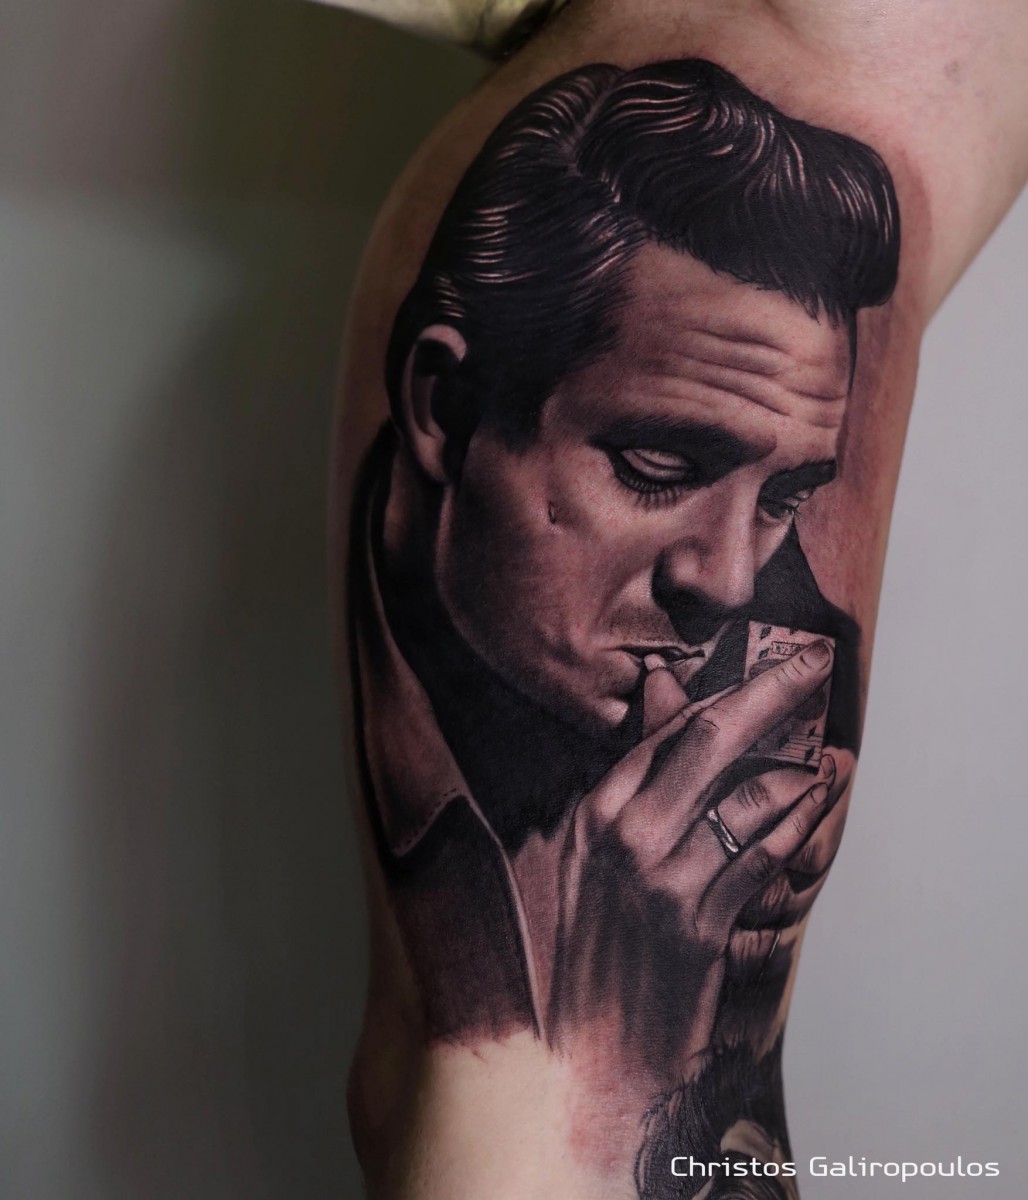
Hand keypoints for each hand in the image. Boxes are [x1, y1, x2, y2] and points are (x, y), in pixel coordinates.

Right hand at [548, 640, 843, 1084]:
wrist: (581, 1047)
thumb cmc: (583, 942)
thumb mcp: (586, 850)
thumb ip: (630, 771)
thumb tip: (660, 686)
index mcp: (594, 809)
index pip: (671, 727)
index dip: (732, 688)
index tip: (774, 662)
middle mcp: (628, 834)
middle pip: (714, 740)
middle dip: (775, 692)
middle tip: (816, 663)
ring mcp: (666, 880)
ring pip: (753, 797)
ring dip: (804, 770)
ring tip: (833, 756)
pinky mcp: (702, 926)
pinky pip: (766, 858)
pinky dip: (798, 827)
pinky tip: (815, 811)